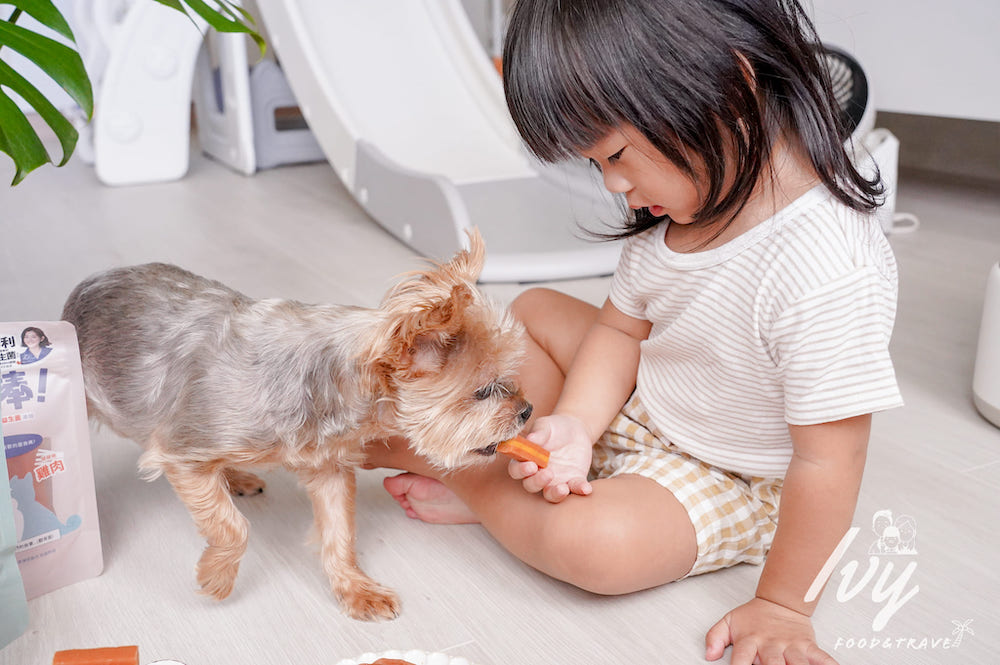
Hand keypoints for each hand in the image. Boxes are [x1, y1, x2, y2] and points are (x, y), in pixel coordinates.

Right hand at [507, 414, 592, 502]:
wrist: (575, 430)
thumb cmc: (554, 427)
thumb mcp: (546, 425)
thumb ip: (539, 432)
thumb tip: (531, 438)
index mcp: (526, 460)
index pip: (516, 470)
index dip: (520, 471)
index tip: (531, 465)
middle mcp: (538, 474)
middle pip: (531, 485)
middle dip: (537, 482)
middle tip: (548, 473)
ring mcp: (555, 480)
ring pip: (550, 494)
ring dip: (555, 494)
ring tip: (563, 488)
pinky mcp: (573, 481)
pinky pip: (575, 489)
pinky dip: (580, 490)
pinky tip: (586, 488)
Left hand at [705, 597, 837, 664]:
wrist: (780, 601)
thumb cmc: (754, 617)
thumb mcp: (729, 622)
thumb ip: (715, 637)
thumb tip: (709, 655)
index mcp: (750, 641)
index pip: (740, 660)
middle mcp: (770, 644)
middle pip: (771, 664)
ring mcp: (790, 645)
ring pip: (796, 663)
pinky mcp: (807, 645)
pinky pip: (821, 658)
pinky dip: (828, 664)